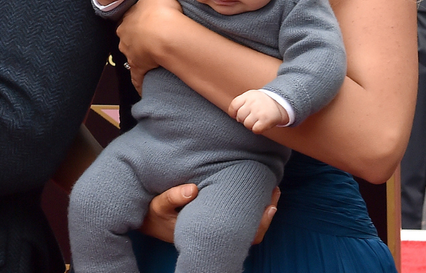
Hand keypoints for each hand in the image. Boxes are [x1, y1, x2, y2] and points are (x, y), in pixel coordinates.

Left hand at [116, 0, 181, 93]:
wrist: (167, 36)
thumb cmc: (162, 12)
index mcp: (127, 20)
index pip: (127, 21)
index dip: (135, 22)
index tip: (142, 24)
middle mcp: (125, 37)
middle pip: (127, 39)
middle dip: (134, 40)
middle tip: (146, 41)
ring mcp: (131, 53)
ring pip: (131, 56)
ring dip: (137, 58)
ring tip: (148, 60)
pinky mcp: (139, 67)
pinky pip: (137, 77)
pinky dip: (138, 83)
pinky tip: (140, 89)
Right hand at [139, 185, 279, 244]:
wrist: (150, 221)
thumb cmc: (156, 215)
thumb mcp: (159, 206)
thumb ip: (173, 197)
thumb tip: (193, 189)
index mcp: (207, 232)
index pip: (241, 235)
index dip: (259, 223)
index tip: (269, 207)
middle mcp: (216, 233)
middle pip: (250, 232)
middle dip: (266, 213)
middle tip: (275, 191)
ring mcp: (217, 228)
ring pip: (247, 226)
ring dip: (261, 209)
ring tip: (272, 189)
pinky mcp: (216, 219)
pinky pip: (240, 218)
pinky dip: (251, 207)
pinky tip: (256, 191)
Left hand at [229, 90, 288, 133]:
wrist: (280, 103)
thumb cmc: (261, 102)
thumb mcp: (250, 97)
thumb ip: (241, 103)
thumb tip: (234, 116)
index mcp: (248, 96)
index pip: (234, 105)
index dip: (234, 113)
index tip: (237, 115)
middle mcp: (253, 102)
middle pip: (240, 116)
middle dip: (243, 119)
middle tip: (251, 118)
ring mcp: (260, 111)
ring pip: (247, 124)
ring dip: (251, 125)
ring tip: (256, 121)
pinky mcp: (266, 120)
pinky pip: (255, 129)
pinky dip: (257, 129)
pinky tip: (261, 124)